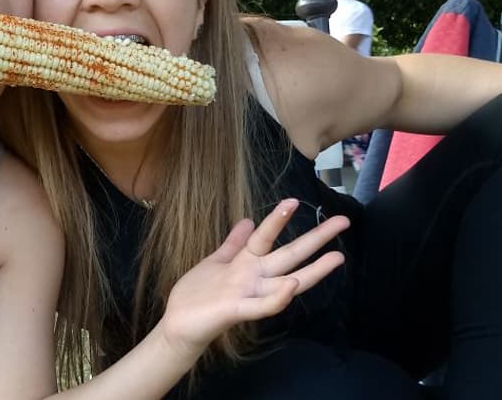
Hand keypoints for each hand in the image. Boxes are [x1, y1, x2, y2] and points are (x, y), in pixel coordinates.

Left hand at [161, 198, 348, 359]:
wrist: (180, 323)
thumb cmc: (198, 294)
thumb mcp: (216, 261)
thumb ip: (234, 244)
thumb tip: (247, 220)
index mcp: (247, 263)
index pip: (268, 236)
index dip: (280, 218)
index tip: (297, 199)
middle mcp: (255, 277)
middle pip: (290, 255)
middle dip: (316, 240)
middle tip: (344, 221)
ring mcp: (249, 294)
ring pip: (286, 281)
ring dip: (312, 271)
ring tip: (336, 256)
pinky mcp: (237, 311)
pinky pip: (262, 305)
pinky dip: (278, 298)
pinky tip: (291, 285)